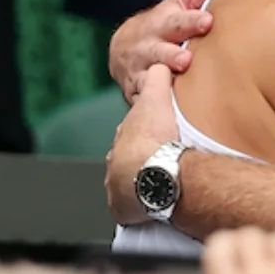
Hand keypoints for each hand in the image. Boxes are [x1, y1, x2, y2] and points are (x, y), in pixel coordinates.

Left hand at [106, 64, 180, 224]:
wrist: (154, 171)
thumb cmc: (156, 138)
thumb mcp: (157, 100)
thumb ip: (157, 80)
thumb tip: (159, 65)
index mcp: (123, 137)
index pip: (131, 135)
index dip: (143, 136)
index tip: (156, 140)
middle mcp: (115, 161)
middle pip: (126, 160)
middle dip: (138, 162)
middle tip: (158, 165)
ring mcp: (116, 185)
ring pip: (126, 185)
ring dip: (138, 186)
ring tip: (156, 187)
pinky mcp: (121, 207)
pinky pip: (128, 208)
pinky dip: (136, 208)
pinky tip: (148, 207)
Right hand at [108, 0, 230, 100]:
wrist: (124, 51)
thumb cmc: (163, 26)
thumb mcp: (177, 4)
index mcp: (160, 24)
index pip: (175, 21)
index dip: (190, 21)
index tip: (207, 22)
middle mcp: (147, 48)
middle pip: (158, 51)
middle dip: (170, 55)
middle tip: (186, 59)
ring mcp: (139, 72)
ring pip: (148, 79)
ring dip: (160, 82)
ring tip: (175, 84)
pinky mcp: (136, 94)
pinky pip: (144, 103)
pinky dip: (152, 107)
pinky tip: (164, 113)